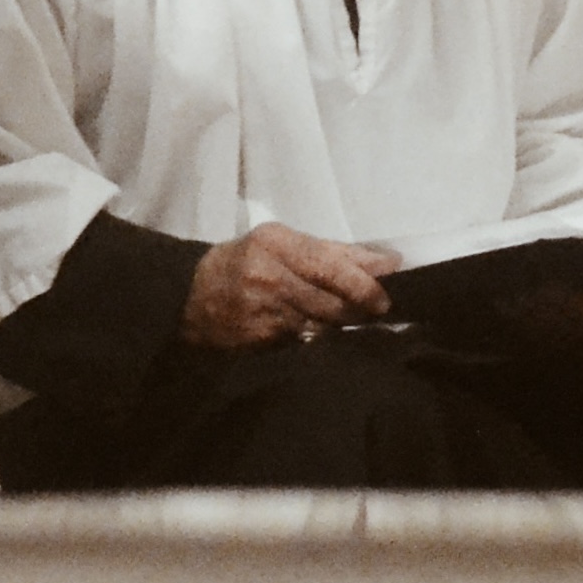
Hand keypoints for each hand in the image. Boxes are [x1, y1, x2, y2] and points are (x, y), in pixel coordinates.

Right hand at [181, 222, 399, 347]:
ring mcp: (266, 312)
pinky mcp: (265, 340)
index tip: (391, 288)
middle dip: (363, 306)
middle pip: (333, 299)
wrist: (191, 299)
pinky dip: (323, 335)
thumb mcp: (279, 243)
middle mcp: (270, 276)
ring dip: (346, 322)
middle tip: (381, 308)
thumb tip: (386, 261)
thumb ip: (333, 251)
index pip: (330, 265)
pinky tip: (325, 330)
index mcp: (275, 244)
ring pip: (325, 322)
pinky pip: (308, 339)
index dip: (364, 281)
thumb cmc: (243, 262)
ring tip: (357, 317)